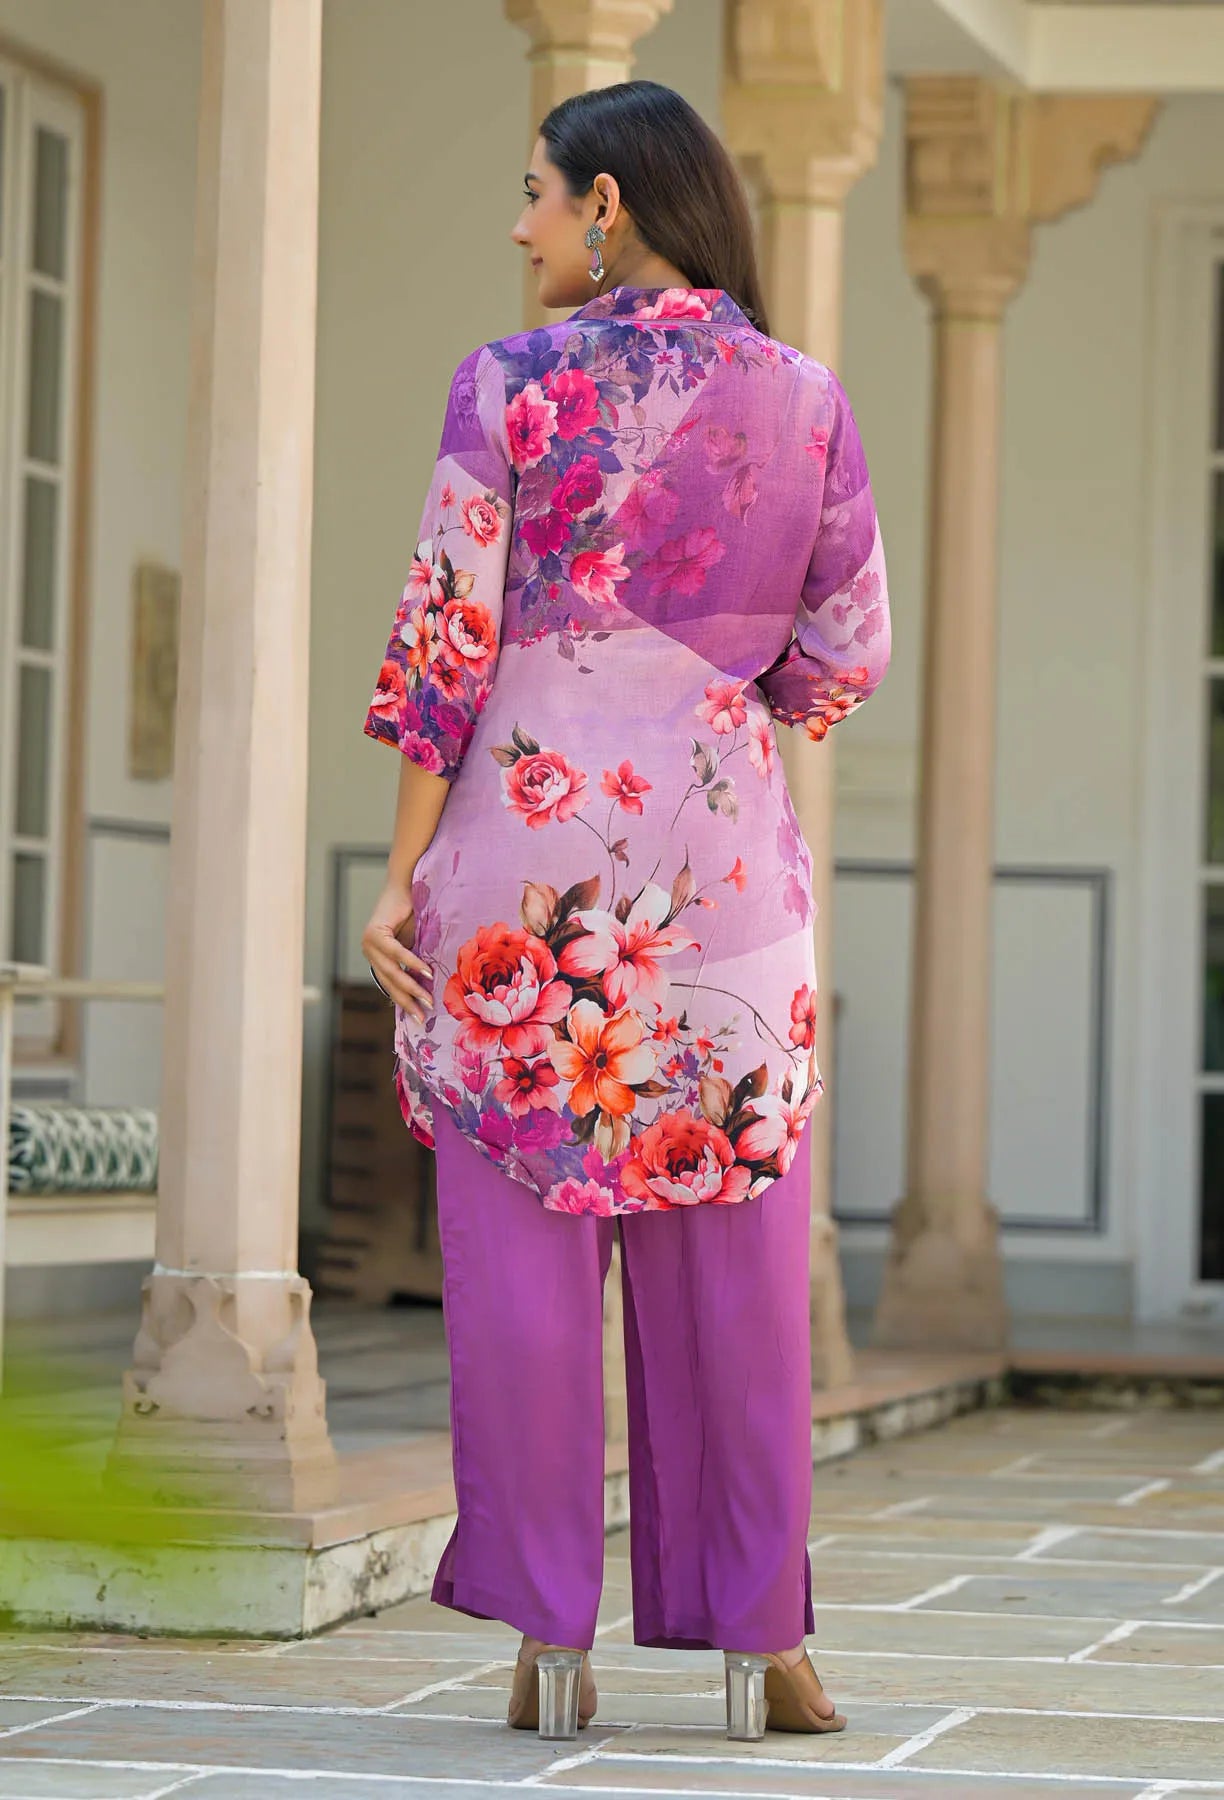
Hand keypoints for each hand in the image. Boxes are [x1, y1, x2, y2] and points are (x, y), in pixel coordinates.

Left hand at [361, 882, 433, 1022]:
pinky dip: (412, 963)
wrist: (405, 884)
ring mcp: (369, 942)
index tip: (418, 1019)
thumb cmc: (411, 912)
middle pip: (389, 983)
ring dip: (412, 986)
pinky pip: (397, 953)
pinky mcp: (375, 932)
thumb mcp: (412, 943)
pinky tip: (426, 973)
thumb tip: (426, 988)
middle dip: (408, 1001)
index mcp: (375, 957)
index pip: (389, 985)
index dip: (404, 1002)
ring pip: (392, 972)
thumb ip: (412, 964)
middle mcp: (368, 951)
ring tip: (428, 999)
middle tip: (424, 1016)